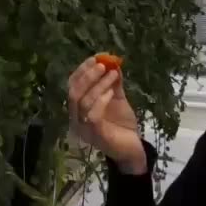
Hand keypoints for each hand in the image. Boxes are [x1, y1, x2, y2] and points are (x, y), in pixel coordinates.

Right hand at [67, 56, 146, 174]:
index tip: (95, 58)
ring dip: (98, 85)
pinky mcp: (95, 136)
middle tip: (102, 65)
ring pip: (83, 103)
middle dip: (87, 76)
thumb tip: (113, 62)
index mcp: (78, 108)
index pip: (72, 86)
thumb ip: (113, 83)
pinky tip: (112, 93)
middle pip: (73, 93)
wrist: (133, 147)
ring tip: (112, 75)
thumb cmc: (121, 123)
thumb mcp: (117, 98)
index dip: (81, 71)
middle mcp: (76, 118)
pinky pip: (93, 116)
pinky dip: (101, 101)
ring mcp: (84, 129)